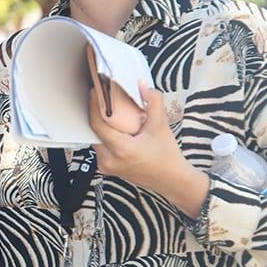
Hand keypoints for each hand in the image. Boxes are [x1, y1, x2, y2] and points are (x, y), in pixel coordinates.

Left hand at [90, 80, 207, 215]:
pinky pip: (100, 146)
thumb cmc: (167, 156)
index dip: (94, 105)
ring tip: (108, 109)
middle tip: (102, 96)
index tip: (96, 90)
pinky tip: (113, 125)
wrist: (172, 181)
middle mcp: (109, 160)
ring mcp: (106, 166)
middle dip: (97, 112)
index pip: (98, 123)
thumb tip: (143, 85)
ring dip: (101, 124)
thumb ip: (153, 102)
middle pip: (94, 130)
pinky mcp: (107, 168)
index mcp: (121, 150)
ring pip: (96, 138)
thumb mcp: (161, 126)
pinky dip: (105, 134)